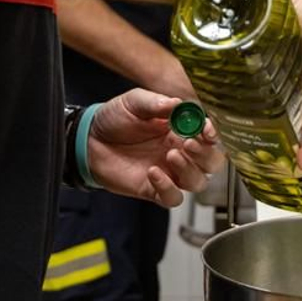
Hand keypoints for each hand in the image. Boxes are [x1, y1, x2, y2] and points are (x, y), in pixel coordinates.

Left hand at [85, 89, 224, 206]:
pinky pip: (173, 198)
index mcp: (180, 130)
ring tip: (170, 155)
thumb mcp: (133, 102)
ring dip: (190, 170)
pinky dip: (168, 188)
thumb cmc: (113, 119)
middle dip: (206, 155)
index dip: (213, 134)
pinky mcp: (153, 189)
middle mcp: (179, 151)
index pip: (209, 136)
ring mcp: (168, 172)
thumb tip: (178, 103)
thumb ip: (156, 103)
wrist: (88, 139)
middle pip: (211, 162)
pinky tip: (153, 172)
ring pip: (197, 182)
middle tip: (189, 144)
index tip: (206, 130)